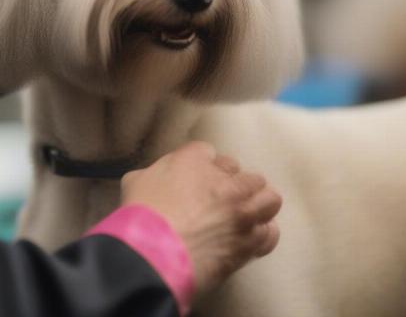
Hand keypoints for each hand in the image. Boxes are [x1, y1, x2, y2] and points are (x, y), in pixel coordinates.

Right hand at [121, 141, 281, 293]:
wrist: (153, 254)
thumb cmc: (139, 216)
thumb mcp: (135, 181)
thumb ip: (155, 173)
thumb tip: (156, 179)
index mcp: (194, 160)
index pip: (210, 152)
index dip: (204, 166)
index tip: (198, 178)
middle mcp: (224, 181)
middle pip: (245, 174)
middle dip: (235, 184)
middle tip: (222, 198)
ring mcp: (241, 211)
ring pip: (269, 198)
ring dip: (257, 204)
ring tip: (244, 213)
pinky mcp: (248, 242)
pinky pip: (270, 232)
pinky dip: (262, 232)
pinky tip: (250, 235)